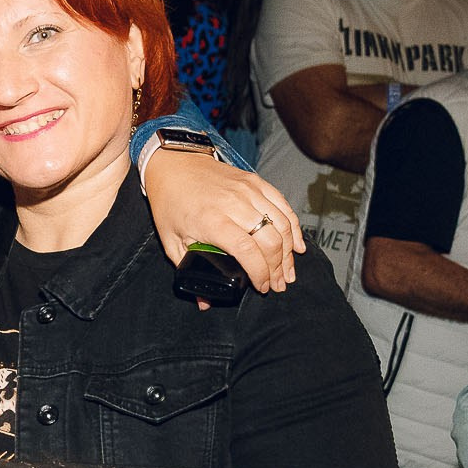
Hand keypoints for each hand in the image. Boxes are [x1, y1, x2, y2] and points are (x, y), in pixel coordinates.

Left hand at [145, 154, 301, 294]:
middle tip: (278, 285)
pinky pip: (283, 206)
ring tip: (288, 272)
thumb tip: (204, 303)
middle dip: (278, 268)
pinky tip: (298, 246)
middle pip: (270, 241)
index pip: (248, 251)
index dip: (260, 273)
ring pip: (281, 225)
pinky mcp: (256, 182)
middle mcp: (234, 204)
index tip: (262, 287)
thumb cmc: (170, 202)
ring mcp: (248, 190)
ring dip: (289, 252)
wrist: (173, 164)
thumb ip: (189, 270)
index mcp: (212, 221)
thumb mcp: (170, 241)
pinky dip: (294, 228)